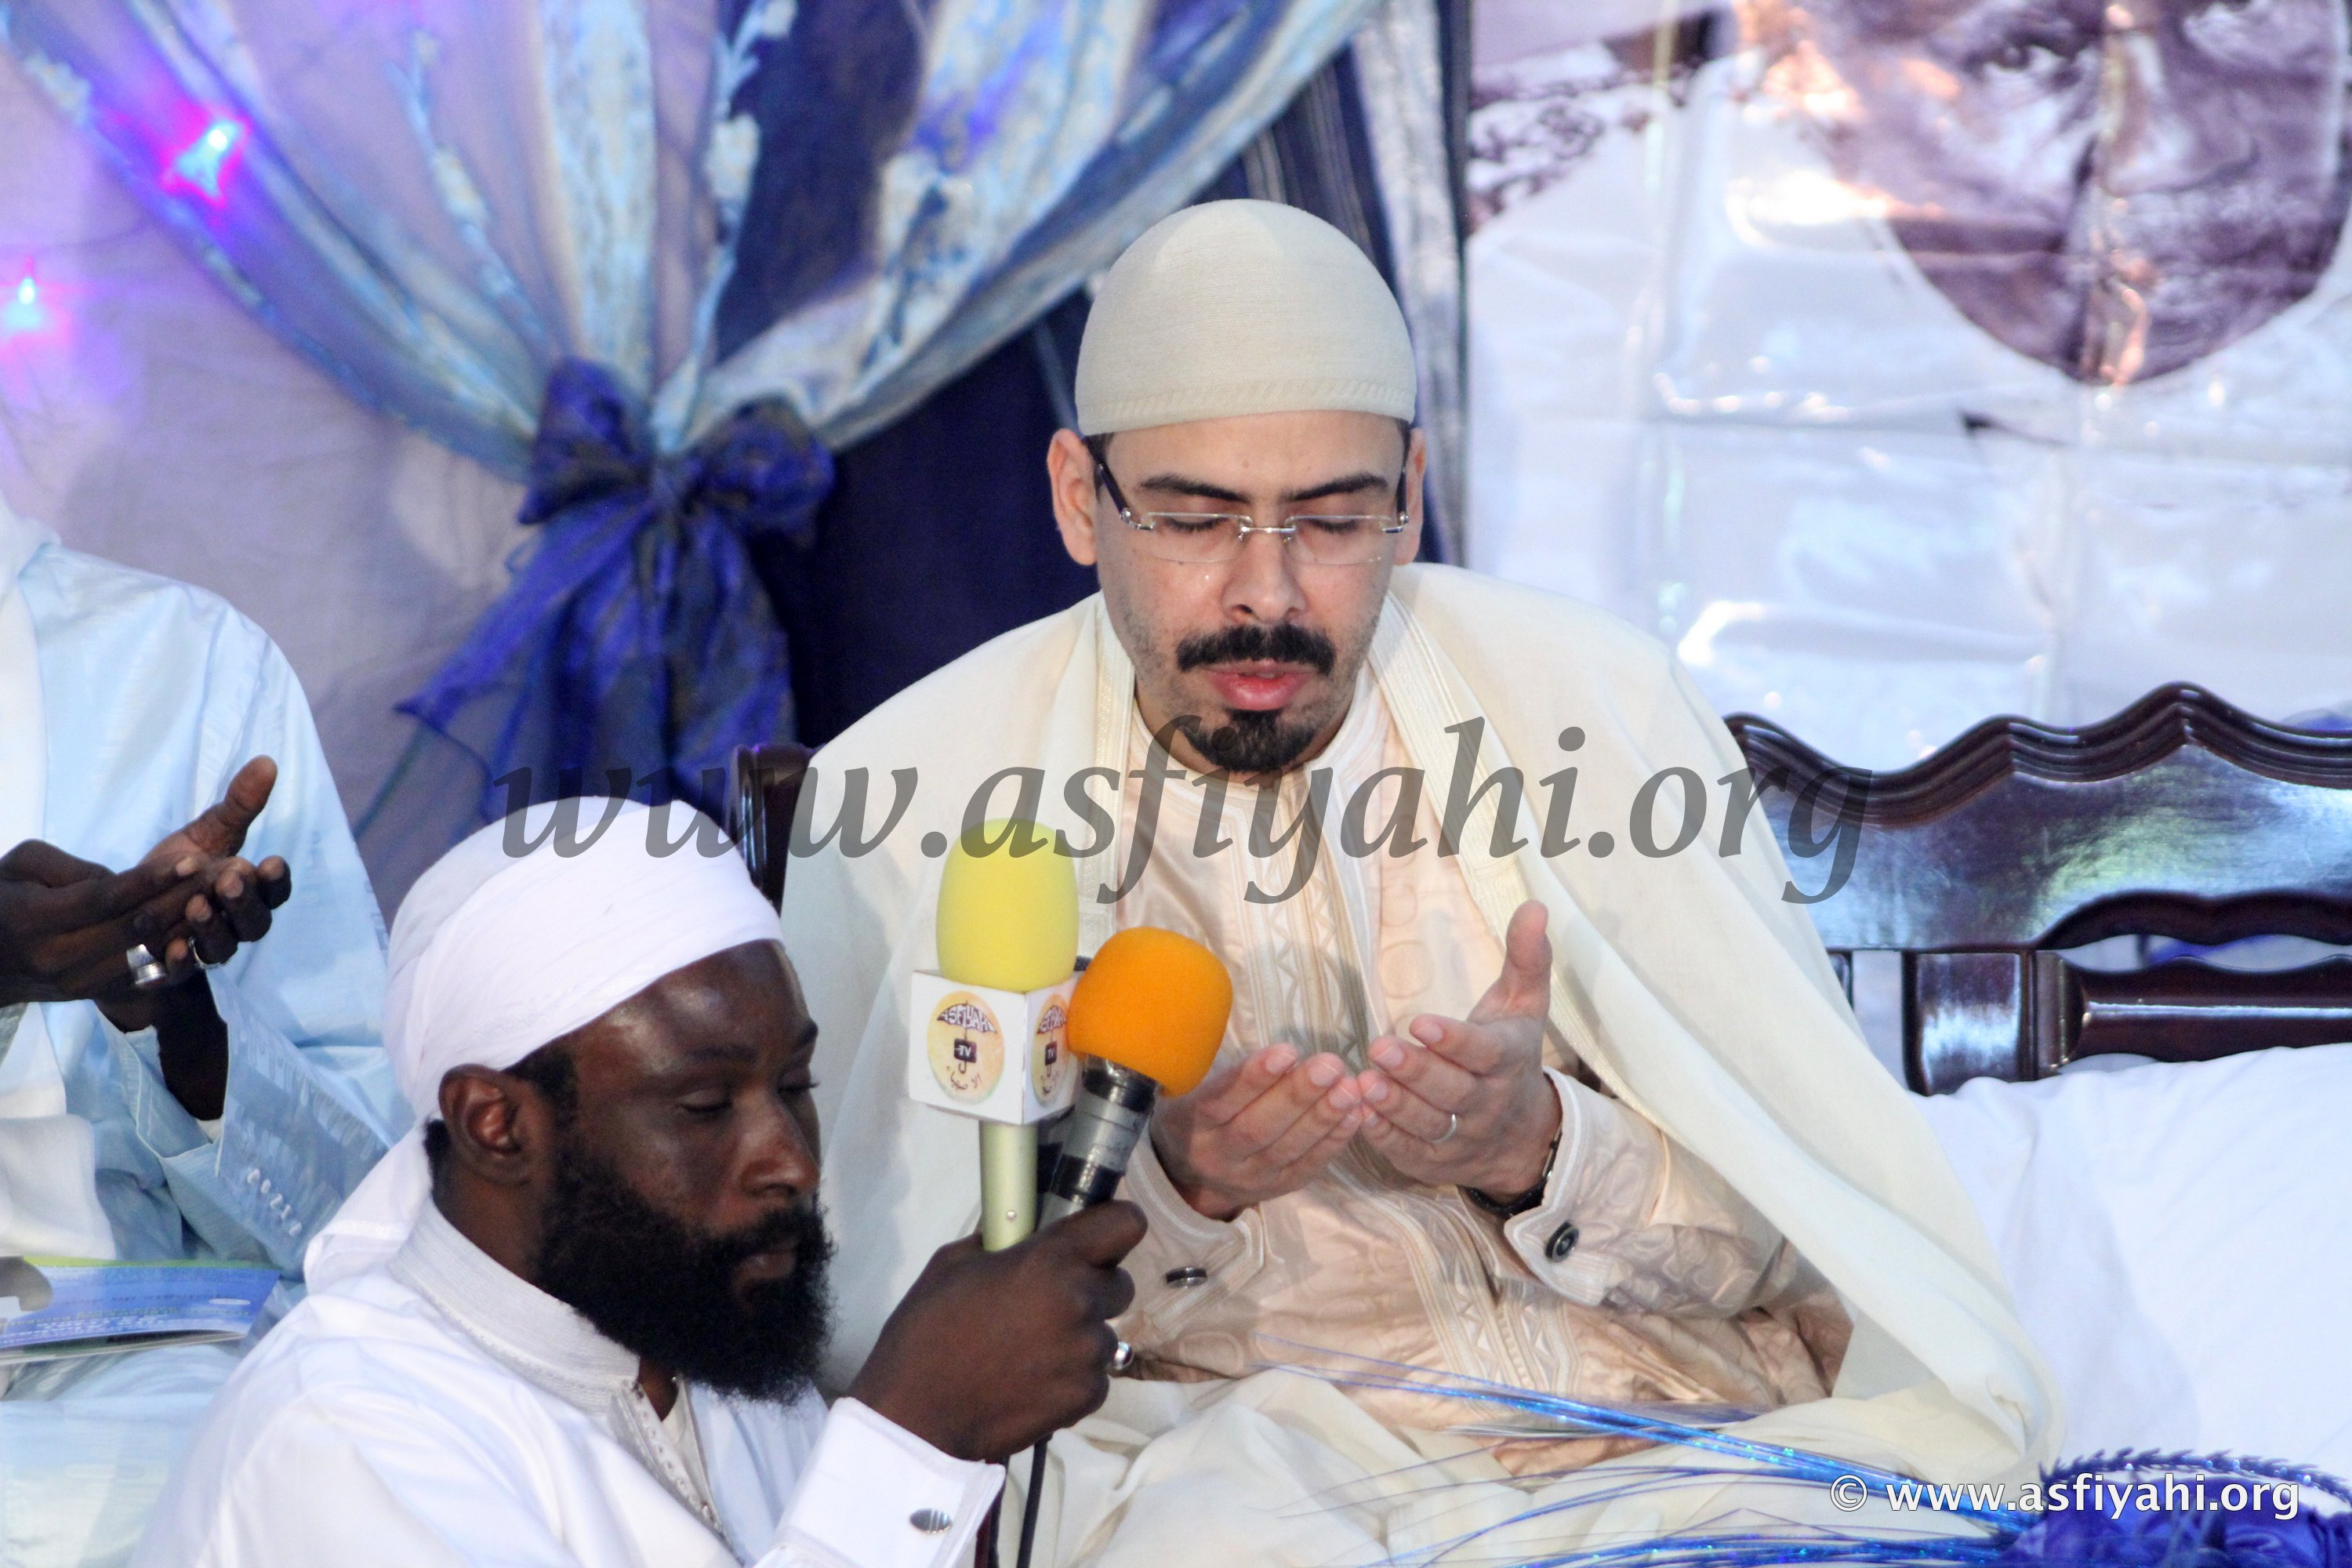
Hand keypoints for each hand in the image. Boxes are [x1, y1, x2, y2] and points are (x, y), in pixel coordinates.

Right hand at [0, 840, 213, 1009]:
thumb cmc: (2, 897)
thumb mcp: (21, 867)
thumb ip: (71, 868)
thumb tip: (122, 881)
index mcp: (35, 921)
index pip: (105, 900)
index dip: (151, 881)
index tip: (192, 859)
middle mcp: (59, 958)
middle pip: (133, 929)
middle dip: (182, 899)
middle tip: (222, 873)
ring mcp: (79, 983)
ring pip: (146, 955)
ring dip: (189, 926)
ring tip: (220, 897)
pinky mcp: (96, 994)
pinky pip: (146, 975)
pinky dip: (177, 952)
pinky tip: (205, 928)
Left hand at [103, 758, 294, 1023]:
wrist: (130, 909)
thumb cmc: (178, 871)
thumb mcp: (205, 834)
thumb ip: (238, 805)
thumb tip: (266, 762)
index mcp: (251, 892)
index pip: (275, 890)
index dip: (275, 880)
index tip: (269, 862)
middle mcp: (237, 925)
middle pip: (255, 922)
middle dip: (245, 901)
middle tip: (230, 879)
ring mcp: (208, 949)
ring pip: (222, 947)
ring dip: (214, 928)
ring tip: (197, 906)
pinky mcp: (175, 968)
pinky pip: (184, 971)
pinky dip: (181, 961)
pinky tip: (171, 947)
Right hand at [848, 1201, 1145, 1461]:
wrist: (918, 1417)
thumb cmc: (928, 1332)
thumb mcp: (953, 1265)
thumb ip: (1000, 1241)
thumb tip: (1021, 1228)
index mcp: (1051, 1261)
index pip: (1125, 1223)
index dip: (1114, 1227)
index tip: (1096, 1239)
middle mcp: (1081, 1302)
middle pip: (1119, 1283)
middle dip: (1092, 1288)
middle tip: (1049, 1302)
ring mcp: (1088, 1353)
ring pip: (1105, 1333)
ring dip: (1079, 1337)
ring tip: (1031, 1352)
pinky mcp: (1086, 1396)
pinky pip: (1095, 1375)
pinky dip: (1072, 1377)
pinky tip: (1032, 1383)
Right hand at [1148, 1045, 1366, 1220]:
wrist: (1196, 1178)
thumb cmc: (1202, 1115)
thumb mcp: (1193, 1091)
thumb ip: (1229, 1075)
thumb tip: (1285, 1053)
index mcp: (1191, 1124)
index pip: (1221, 1101)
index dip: (1254, 1078)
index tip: (1288, 1052)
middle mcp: (1218, 1156)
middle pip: (1258, 1128)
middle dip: (1297, 1095)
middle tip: (1330, 1066)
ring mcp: (1249, 1177)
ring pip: (1287, 1149)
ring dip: (1322, 1117)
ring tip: (1350, 1088)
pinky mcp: (1278, 1189)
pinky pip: (1308, 1166)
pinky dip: (1333, 1140)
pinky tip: (1354, 1114)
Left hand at [1357, 900, 1561, 1199]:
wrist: (1524, 1138)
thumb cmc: (1511, 1056)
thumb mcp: (1525, 1008)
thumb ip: (1526, 959)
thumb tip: (1534, 905)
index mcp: (1505, 1061)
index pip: (1482, 1052)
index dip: (1453, 1041)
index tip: (1420, 1022)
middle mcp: (1486, 1103)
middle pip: (1452, 1092)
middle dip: (1416, 1072)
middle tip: (1379, 1048)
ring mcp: (1461, 1137)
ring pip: (1429, 1126)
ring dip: (1395, 1106)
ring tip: (1364, 1082)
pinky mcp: (1435, 1162)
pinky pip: (1409, 1154)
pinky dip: (1383, 1137)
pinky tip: (1356, 1113)